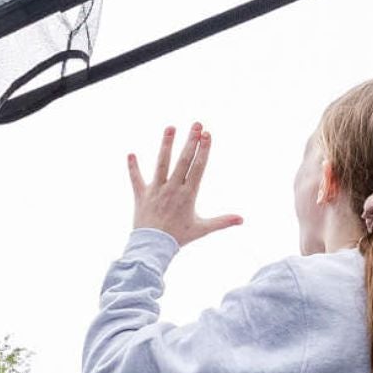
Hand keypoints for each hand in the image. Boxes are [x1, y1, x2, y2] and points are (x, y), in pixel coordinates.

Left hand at [127, 123, 242, 248]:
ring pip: (161, 164)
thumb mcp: (202, 229)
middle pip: (183, 161)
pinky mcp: (141, 195)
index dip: (204, 150)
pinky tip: (130, 154)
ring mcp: (156, 190)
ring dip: (166, 145)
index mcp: (188, 194)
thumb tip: (242, 220)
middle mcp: (172, 189)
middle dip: (191, 141)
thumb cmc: (178, 238)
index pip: (198, 167)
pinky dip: (133, 167)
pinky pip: (136, 179)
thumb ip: (222, 222)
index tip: (208, 134)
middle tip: (196, 124)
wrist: (153, 248)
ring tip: (170, 128)